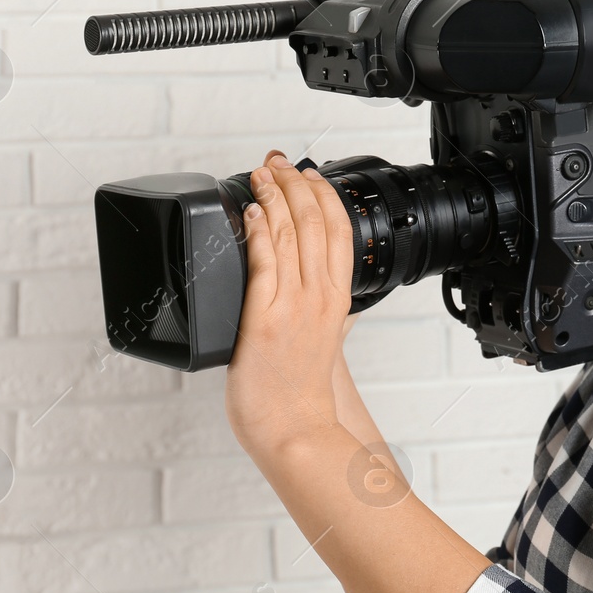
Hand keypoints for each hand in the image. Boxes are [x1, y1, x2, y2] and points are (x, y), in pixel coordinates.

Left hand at [224, 150, 355, 464]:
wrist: (294, 429)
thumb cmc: (305, 395)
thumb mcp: (332, 347)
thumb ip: (335, 320)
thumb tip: (341, 307)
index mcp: (338, 300)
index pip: (339, 230)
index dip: (322, 193)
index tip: (307, 173)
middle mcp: (321, 297)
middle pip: (314, 221)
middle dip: (294, 182)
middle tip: (276, 162)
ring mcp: (294, 305)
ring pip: (288, 233)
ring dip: (273, 195)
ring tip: (259, 174)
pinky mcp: (264, 317)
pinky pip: (263, 261)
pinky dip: (258, 230)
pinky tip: (251, 211)